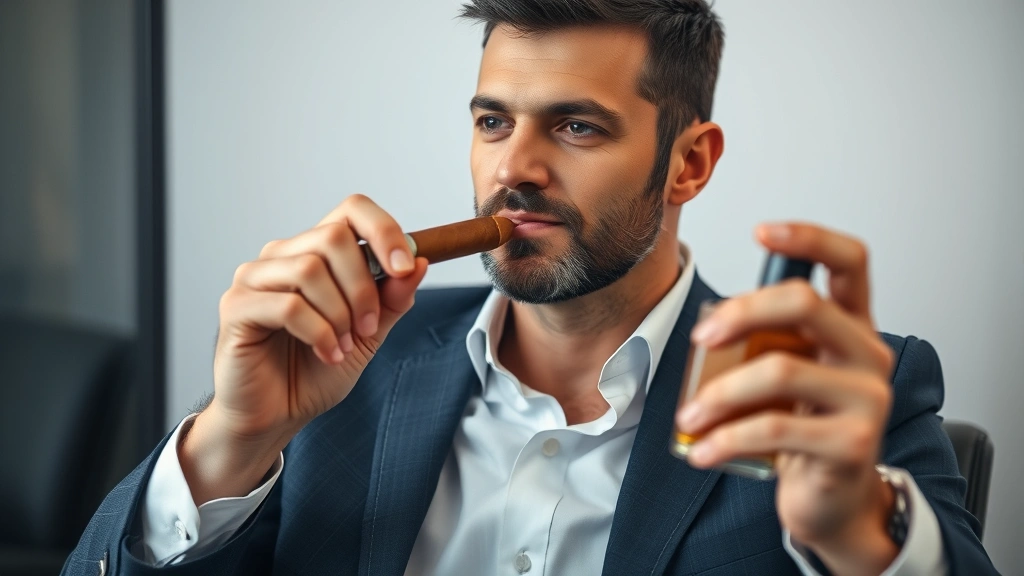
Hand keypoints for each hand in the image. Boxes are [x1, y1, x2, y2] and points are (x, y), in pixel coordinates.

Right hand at [182, 195, 427, 503]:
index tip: (406, 267)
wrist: (276, 416)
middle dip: (363, 287)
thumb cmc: (314, 371)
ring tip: (342, 345)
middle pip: (333, 236)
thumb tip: (420, 262)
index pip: (352, 210)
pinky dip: (318, 332)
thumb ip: (392, 299)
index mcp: (315, 252)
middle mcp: (282, 256)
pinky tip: (326, 352)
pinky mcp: (237, 307)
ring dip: (340, 313)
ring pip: (310, 269)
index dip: (385, 230)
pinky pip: (288, 305)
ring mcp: (254, 278)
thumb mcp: (369, 334)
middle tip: (369, 326)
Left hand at [676, 223, 898, 574]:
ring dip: (718, 392)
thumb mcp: (787, 376)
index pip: (850, 261)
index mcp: (853, 327)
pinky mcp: (853, 444)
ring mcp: (868, 399)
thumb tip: (708, 326)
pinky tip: (701, 450)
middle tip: (699, 339)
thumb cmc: (804, 427)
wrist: (834, 499)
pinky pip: (774, 429)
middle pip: (806, 303)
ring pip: (780, 370)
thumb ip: (764, 341)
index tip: (761, 231)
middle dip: (741, 313)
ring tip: (688, 417)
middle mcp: (869, 354)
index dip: (809, 237)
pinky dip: (725, 439)